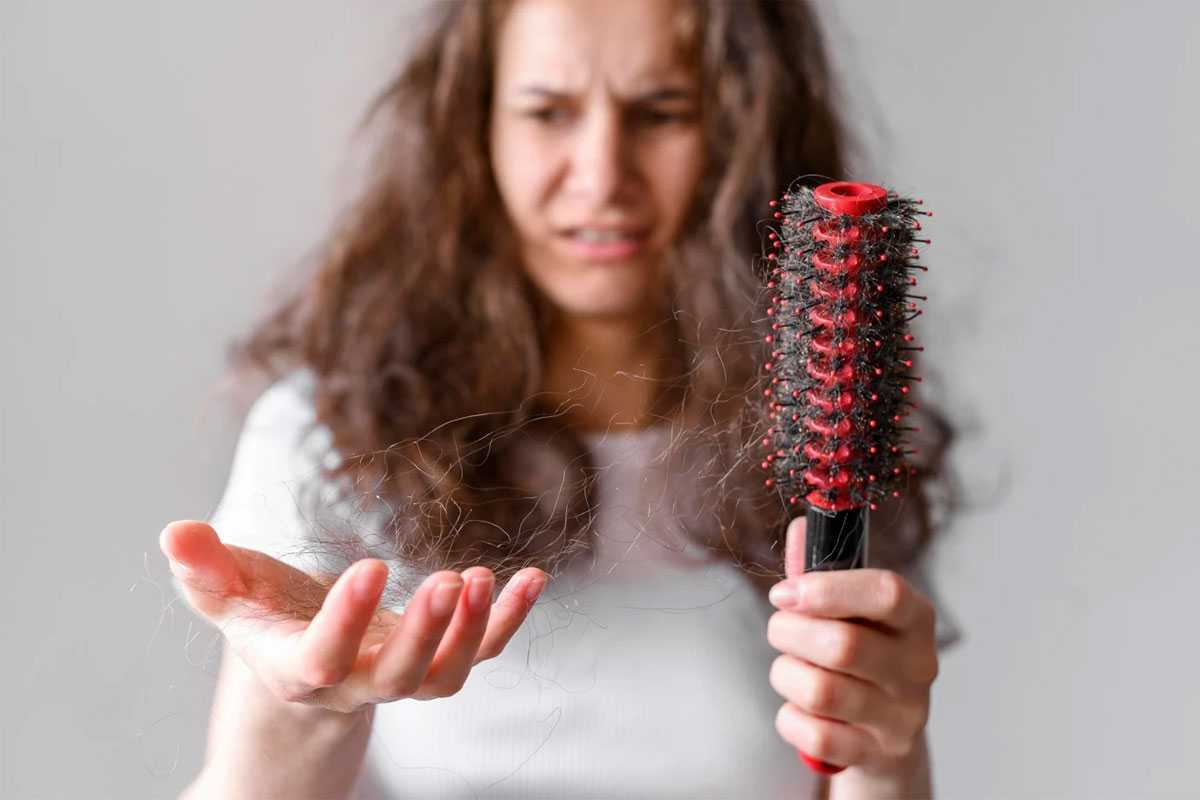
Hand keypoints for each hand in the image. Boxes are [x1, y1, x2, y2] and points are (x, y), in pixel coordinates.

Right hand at [159, 520, 545, 714]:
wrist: (306, 667)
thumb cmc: (265, 622)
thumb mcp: (230, 597)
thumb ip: (205, 571)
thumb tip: (173, 532)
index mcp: (299, 668)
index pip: (322, 658)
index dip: (346, 622)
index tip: (371, 565)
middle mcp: (356, 683)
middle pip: (397, 677)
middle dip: (425, 634)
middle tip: (450, 581)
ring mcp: (403, 677)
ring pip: (444, 675)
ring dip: (473, 631)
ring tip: (486, 578)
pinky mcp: (438, 661)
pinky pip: (482, 652)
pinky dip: (509, 620)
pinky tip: (533, 578)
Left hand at [766, 517, 937, 774]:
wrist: (884, 737)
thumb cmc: (860, 658)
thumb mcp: (849, 611)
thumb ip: (822, 570)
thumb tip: (802, 525)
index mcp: (915, 619)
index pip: (887, 593)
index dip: (828, 589)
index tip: (785, 592)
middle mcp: (918, 667)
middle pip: (843, 645)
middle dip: (789, 633)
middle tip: (779, 629)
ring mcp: (901, 716)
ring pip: (821, 691)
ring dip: (786, 675)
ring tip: (790, 669)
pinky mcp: (878, 755)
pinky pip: (813, 735)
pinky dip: (790, 719)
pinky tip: (799, 708)